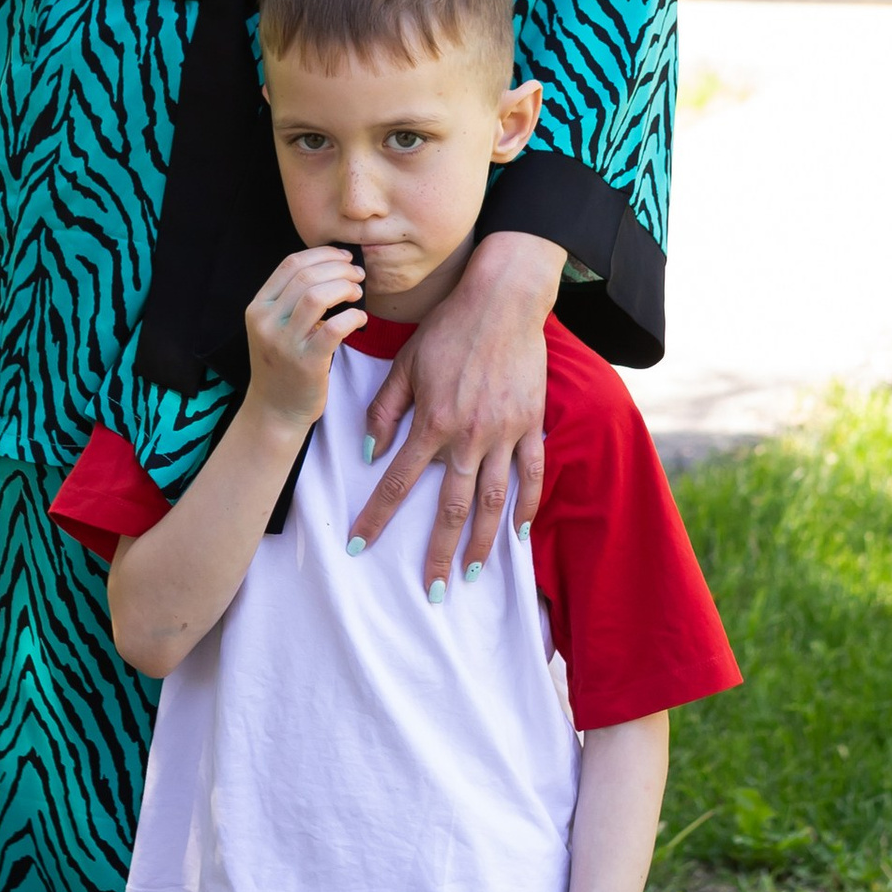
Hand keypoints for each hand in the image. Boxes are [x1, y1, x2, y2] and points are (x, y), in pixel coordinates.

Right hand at [242, 246, 366, 436]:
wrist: (275, 410)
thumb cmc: (283, 364)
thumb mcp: (274, 327)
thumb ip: (291, 299)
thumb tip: (331, 268)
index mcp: (258, 307)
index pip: (290, 264)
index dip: (323, 255)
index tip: (344, 258)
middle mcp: (266, 322)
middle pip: (307, 276)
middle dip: (339, 269)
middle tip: (358, 275)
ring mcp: (284, 342)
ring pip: (317, 296)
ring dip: (345, 288)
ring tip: (358, 293)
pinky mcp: (306, 362)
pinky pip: (333, 328)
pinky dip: (352, 316)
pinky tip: (360, 318)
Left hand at [355, 229, 562, 589]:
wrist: (503, 300)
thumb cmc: (447, 328)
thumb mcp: (404, 363)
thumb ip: (386, 409)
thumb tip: (370, 450)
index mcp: (433, 422)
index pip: (398, 482)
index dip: (376, 517)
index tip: (358, 546)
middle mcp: (470, 436)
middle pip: (452, 509)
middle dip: (438, 553)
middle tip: (432, 591)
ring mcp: (505, 434)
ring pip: (494, 502)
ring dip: (484, 544)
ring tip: (474, 575)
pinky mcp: (531, 425)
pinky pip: (532, 475)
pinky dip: (527, 506)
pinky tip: (519, 533)